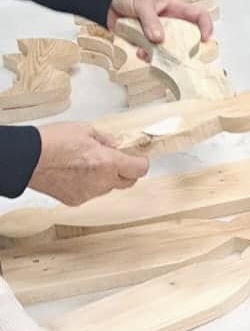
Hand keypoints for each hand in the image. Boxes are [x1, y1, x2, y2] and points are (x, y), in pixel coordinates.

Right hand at [30, 121, 148, 204]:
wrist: (29, 158)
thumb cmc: (54, 142)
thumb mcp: (85, 130)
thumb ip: (106, 139)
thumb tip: (115, 144)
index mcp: (108, 163)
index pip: (139, 169)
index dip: (141, 162)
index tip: (138, 157)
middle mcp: (102, 182)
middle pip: (127, 183)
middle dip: (126, 172)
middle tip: (117, 160)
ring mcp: (89, 194)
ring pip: (106, 188)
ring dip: (105, 178)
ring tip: (87, 164)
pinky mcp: (75, 200)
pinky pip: (89, 193)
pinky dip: (87, 185)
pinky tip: (74, 173)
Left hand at [108, 0, 212, 46]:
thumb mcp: (142, 3)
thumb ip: (151, 21)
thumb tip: (158, 39)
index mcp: (174, 7)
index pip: (198, 15)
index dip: (205, 26)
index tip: (204, 39)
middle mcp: (168, 21)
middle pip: (185, 36)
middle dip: (183, 48)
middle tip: (180, 56)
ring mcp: (156, 31)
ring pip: (167, 47)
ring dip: (161, 54)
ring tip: (152, 55)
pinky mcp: (144, 39)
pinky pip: (150, 51)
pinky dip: (146, 55)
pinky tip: (140, 52)